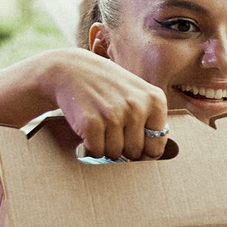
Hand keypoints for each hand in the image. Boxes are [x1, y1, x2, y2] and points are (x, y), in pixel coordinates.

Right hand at [37, 47, 170, 162]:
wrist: (71, 69)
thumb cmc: (108, 86)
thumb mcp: (137, 94)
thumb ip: (149, 121)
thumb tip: (151, 157)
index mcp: (155, 100)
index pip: (155, 147)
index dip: (143, 150)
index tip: (131, 141)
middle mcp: (137, 107)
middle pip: (134, 153)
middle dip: (122, 148)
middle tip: (111, 128)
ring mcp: (113, 115)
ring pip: (115, 154)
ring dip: (105, 147)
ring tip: (100, 125)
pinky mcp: (91, 123)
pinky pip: (96, 152)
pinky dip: (90, 146)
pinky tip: (88, 128)